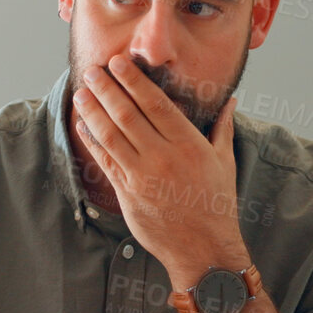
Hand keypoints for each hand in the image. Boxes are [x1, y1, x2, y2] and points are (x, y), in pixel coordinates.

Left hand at [72, 55, 246, 285]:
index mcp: (189, 144)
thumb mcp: (224, 162)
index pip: (156, 103)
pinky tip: (83, 124)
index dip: (134, 80)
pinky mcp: (128, 193)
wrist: (203, 249)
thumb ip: (222, 128)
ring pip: (111, 135)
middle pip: (128, 113)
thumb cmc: (216, 204)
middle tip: (94, 70)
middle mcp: (163, 156)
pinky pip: (105, 161)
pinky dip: (92, 140)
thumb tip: (231, 101)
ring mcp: (142, 176)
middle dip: (107, 88)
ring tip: (82, 92)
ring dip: (93, 110)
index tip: (119, 63)